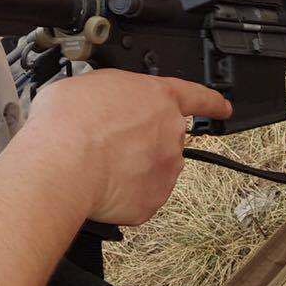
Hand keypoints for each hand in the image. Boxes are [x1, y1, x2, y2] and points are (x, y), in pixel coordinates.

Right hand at [19, 70, 231, 225]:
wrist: (63, 164)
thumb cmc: (69, 121)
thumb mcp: (88, 84)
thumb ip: (111, 94)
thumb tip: (103, 104)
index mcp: (158, 98)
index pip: (197, 97)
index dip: (211, 102)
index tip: (222, 108)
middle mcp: (170, 133)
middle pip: (165, 138)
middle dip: (142, 142)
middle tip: (108, 144)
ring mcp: (165, 170)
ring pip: (152, 170)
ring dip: (131, 169)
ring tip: (96, 165)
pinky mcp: (152, 201)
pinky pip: (138, 198)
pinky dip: (122, 195)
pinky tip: (99, 185)